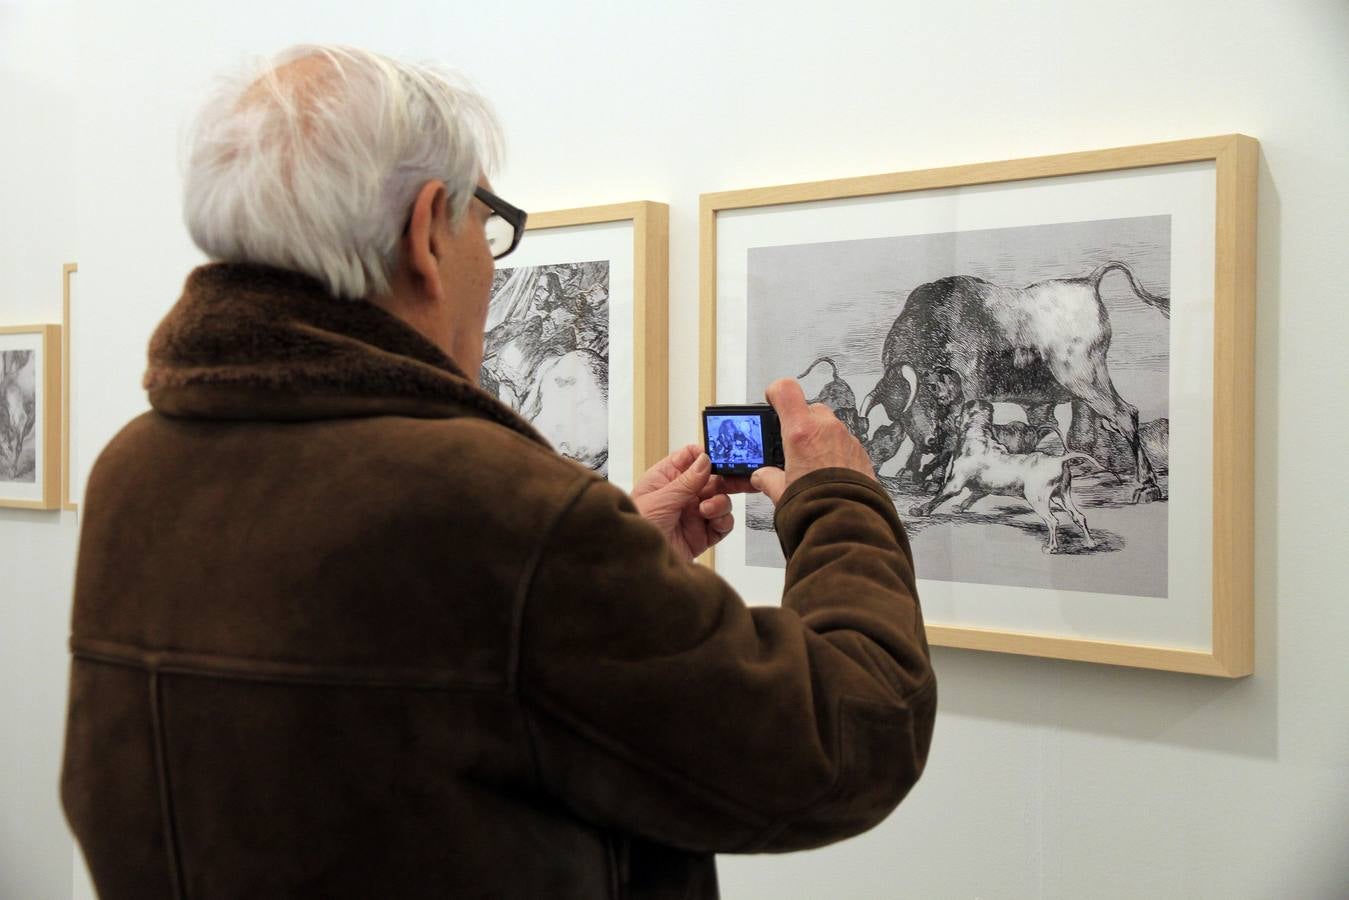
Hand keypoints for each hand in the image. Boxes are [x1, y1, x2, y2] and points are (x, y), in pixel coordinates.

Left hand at [632, 443, 756, 560]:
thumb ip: (686, 481)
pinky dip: (723, 521)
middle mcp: (682, 494)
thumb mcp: (660, 499)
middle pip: (713, 479)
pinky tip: (714, 521)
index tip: (721, 456)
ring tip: (707, 510)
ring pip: (721, 501)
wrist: (638, 564)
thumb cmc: (637, 526)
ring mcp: (694, 515)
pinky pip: (722, 524)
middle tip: (741, 478)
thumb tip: (705, 460)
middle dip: (728, 479)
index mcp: (666, 478)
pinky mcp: (702, 535)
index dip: (707, 455)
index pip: (691, 458)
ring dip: (720, 503)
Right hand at [750, 378, 876, 504]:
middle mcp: (826, 429)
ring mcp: (846, 438)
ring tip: (811, 464)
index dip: (775, 392)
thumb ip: (768, 478)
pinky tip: (828, 472)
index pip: (785, 390)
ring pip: (829, 425)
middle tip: (791, 444)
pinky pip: (844, 442)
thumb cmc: (817, 504)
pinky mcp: (860, 452)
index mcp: (801, 432)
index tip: (772, 401)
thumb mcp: (780, 491)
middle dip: (799, 422)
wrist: (847, 521)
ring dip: (819, 437)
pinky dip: (835, 451)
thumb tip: (762, 476)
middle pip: (809, 408)